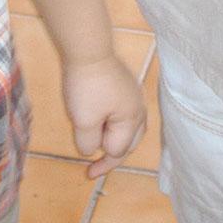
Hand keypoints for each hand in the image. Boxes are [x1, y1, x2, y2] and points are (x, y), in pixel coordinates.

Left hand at [62, 55, 145, 178]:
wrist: (88, 50)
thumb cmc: (87, 87)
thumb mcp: (83, 121)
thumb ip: (89, 142)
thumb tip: (92, 150)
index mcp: (132, 120)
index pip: (119, 150)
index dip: (103, 162)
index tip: (87, 172)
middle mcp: (139, 109)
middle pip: (131, 142)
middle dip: (114, 155)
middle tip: (96, 168)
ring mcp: (135, 95)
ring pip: (132, 128)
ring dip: (118, 140)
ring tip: (106, 150)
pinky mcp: (127, 85)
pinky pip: (126, 113)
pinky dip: (116, 125)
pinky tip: (106, 123)